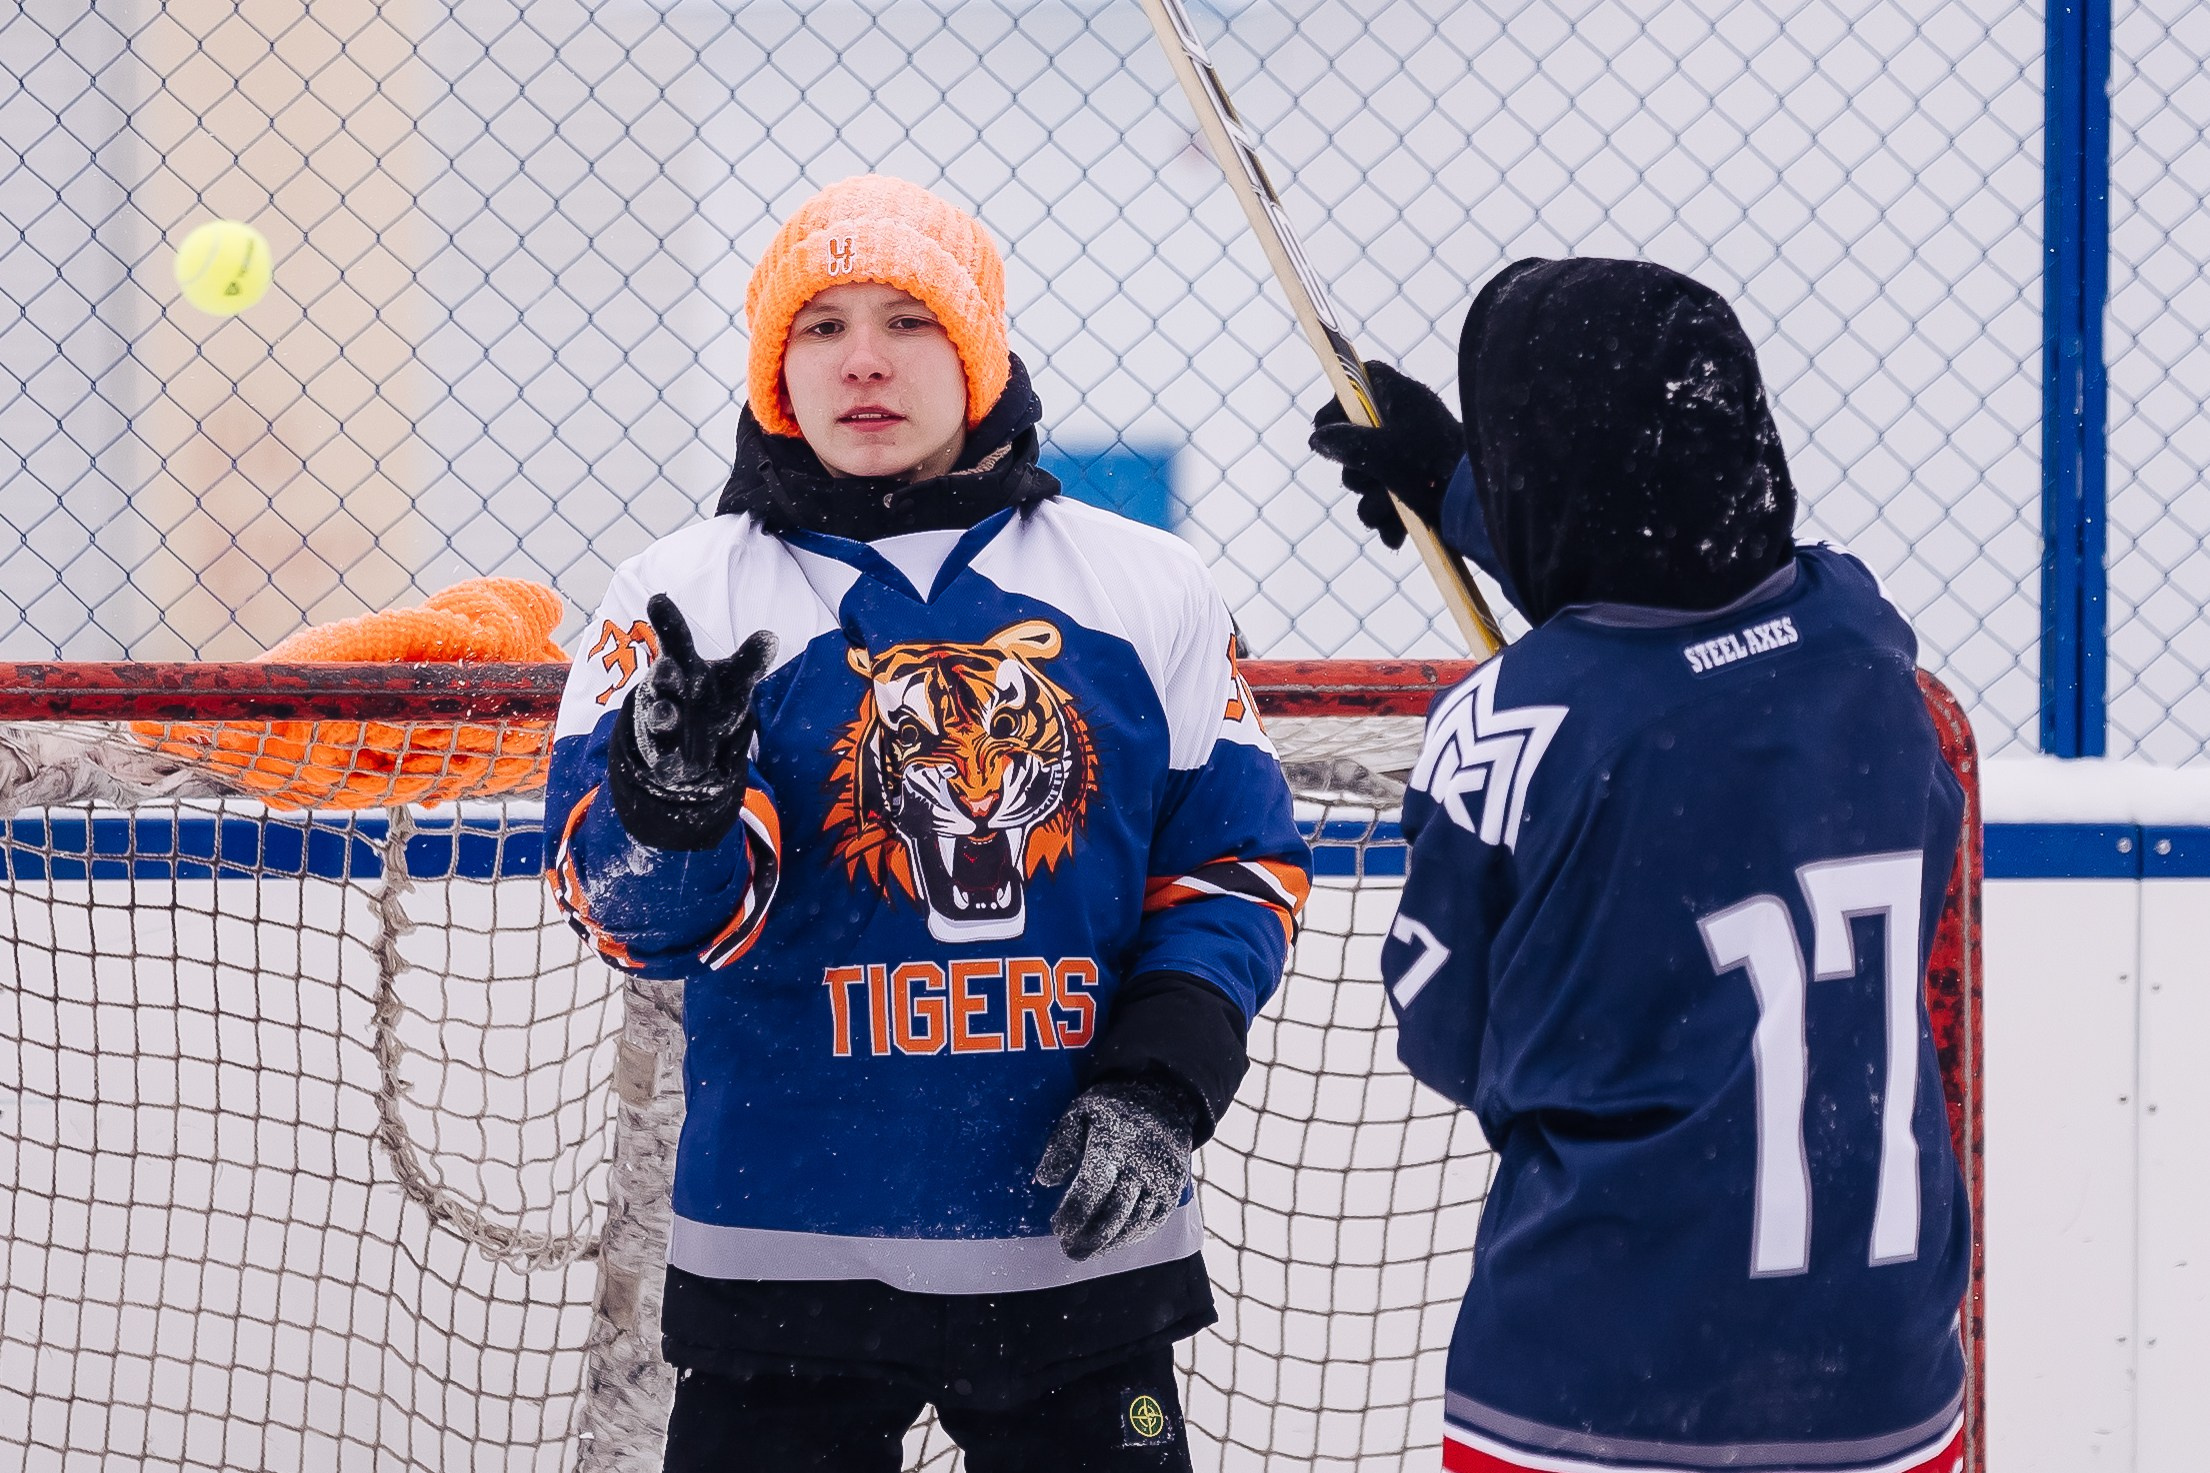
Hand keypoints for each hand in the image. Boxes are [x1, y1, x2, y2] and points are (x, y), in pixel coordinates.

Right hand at [607, 594, 776, 850]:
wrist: (688, 742)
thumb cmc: (711, 697)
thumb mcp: (734, 680)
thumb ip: (748, 661)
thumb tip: (770, 636)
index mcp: (682, 665)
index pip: (675, 638)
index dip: (667, 620)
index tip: (657, 599)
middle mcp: (668, 691)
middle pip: (664, 678)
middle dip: (665, 675)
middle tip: (669, 668)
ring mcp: (663, 723)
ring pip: (659, 717)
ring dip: (662, 716)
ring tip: (667, 715)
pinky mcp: (664, 756)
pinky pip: (664, 759)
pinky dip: (668, 761)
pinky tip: (677, 766)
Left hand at [1034, 1076, 1198, 1261]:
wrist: (1165, 1103)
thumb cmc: (1113, 1110)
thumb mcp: (1081, 1112)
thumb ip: (1061, 1144)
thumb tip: (1046, 1180)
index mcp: (1114, 1145)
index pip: (1092, 1189)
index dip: (1074, 1214)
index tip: (1058, 1227)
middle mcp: (1141, 1166)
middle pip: (1114, 1213)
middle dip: (1088, 1238)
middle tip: (1068, 1249)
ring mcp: (1161, 1181)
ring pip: (1134, 1223)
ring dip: (1108, 1244)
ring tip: (1084, 1252)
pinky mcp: (1173, 1192)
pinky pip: (1152, 1223)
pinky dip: (1131, 1237)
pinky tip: (1112, 1244)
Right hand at [1307, 360, 1463, 549]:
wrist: (1485, 507)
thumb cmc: (1436, 469)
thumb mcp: (1382, 453)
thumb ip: (1346, 443)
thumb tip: (1317, 438)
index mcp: (1403, 399)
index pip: (1360, 383)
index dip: (1337, 404)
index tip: (1323, 427)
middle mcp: (1408, 424)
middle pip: (1357, 440)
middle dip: (1356, 472)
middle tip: (1367, 479)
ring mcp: (1415, 457)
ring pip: (1371, 479)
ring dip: (1373, 504)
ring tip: (1389, 512)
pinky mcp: (1423, 488)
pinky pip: (1389, 502)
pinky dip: (1390, 520)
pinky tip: (1397, 534)